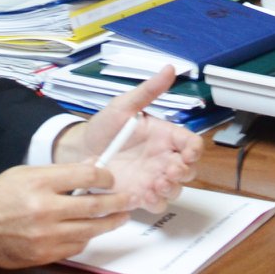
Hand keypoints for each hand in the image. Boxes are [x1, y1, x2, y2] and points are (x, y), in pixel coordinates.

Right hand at [0, 164, 133, 269]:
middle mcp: (44, 209)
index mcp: (39, 182)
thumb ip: (58, 173)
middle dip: (117, 201)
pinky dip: (86, 238)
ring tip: (120, 217)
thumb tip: (90, 169)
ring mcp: (45, 235)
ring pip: (90, 229)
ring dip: (110, 223)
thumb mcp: (25, 174)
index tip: (111, 178)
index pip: (85, 175)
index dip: (105, 176)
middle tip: (129, 199)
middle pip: (94, 204)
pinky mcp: (44, 255)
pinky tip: (90, 231)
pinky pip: (76, 247)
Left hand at [54, 66, 200, 210]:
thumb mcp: (124, 105)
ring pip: (175, 190)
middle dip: (183, 172)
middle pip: (189, 170)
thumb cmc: (104, 127)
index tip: (187, 153)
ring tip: (156, 183)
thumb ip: (148, 90)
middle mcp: (163, 159)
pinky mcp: (139, 195)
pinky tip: (145, 195)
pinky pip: (156, 204)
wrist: (80, 149)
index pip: (192, 144)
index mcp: (164, 136)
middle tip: (169, 170)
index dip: (194, 150)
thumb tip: (169, 69)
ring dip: (171, 189)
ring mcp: (153, 179)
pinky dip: (155, 202)